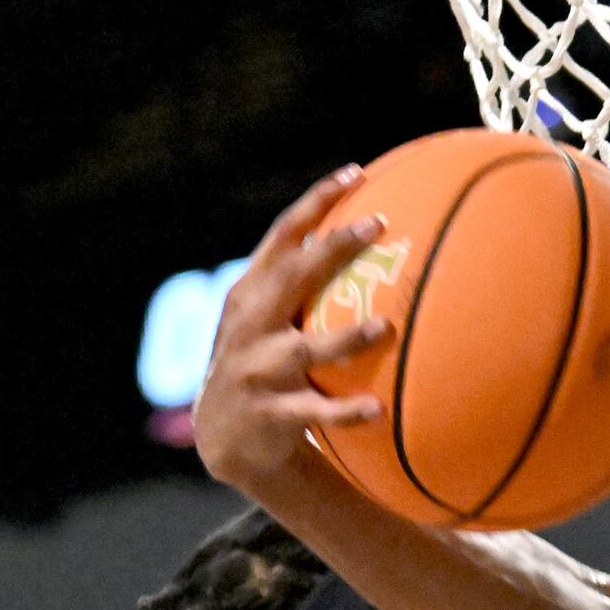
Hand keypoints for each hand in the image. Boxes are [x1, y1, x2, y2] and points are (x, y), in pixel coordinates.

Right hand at [190, 164, 392, 496]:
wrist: (224, 436)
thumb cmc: (263, 363)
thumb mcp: (267, 319)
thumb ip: (300, 284)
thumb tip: (369, 236)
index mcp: (250, 294)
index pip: (282, 236)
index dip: (317, 202)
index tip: (356, 173)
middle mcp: (249, 325)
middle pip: (291, 277)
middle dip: (332, 249)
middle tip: (377, 225)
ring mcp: (256, 370)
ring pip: (304, 350)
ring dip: (345, 338)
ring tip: (384, 326)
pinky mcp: (270, 415)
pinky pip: (314, 413)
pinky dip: (345, 412)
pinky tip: (379, 409)